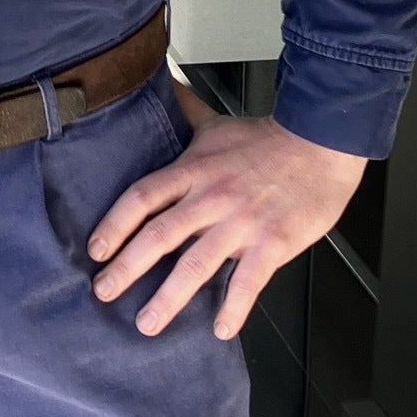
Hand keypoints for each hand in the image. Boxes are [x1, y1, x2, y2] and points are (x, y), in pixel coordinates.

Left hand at [86, 92, 364, 339]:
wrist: (321, 143)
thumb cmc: (267, 140)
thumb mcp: (215, 124)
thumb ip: (183, 111)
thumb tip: (158, 87)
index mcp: (193, 170)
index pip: (142, 197)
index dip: (114, 224)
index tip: (95, 250)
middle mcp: (211, 197)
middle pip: (160, 235)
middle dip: (127, 268)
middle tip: (103, 294)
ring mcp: (242, 222)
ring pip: (197, 265)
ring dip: (169, 298)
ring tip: (147, 325)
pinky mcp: (274, 242)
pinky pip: (249, 281)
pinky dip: (234, 307)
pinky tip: (220, 329)